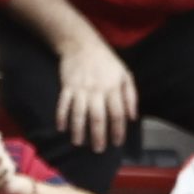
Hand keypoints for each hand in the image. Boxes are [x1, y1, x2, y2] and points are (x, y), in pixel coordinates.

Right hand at [56, 33, 136, 151]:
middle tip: (99, 149)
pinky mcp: (67, 86)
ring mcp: (80, 89)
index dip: (118, 130)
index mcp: (113, 88)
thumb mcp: (125, 74)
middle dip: (98, 136)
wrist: (82, 43)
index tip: (117, 142)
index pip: (117, 114)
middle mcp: (97, 90)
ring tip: (78, 143)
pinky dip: (61, 116)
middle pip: (98, 118)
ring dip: (78, 130)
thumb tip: (132, 118)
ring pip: (79, 113)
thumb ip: (131, 96)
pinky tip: (61, 128)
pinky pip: (63, 104)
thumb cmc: (106, 62)